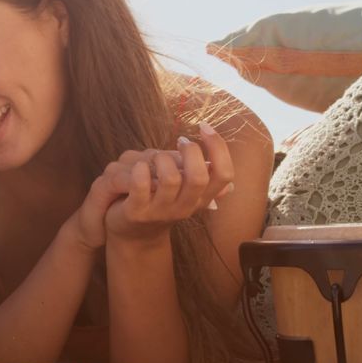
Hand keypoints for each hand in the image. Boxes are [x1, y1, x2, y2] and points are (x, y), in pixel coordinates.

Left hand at [103, 122, 235, 244]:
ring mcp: (161, 211)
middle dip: (190, 151)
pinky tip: (139, 166)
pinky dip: (140, 170)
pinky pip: (141, 187)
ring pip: (170, 179)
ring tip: (156, 157)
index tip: (204, 128)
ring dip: (162, 158)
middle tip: (179, 142)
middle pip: (199, 176)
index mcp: (202, 199)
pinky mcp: (136, 212)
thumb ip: (202, 183)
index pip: (224, 174)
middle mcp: (186, 207)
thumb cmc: (160, 204)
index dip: (219, 147)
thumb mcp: (185, 195)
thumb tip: (228, 182)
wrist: (132, 234)